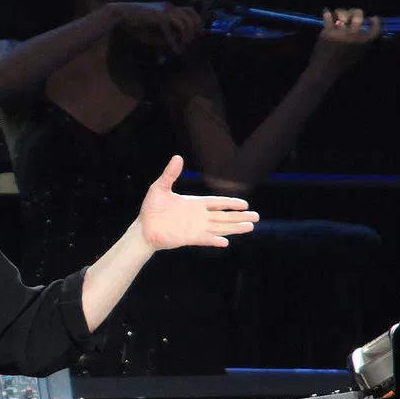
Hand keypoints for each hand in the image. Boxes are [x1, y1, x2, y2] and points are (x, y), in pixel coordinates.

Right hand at [112, 2, 201, 55]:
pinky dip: (174, 43)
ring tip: (180, 49)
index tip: (190, 38)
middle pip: (193, 19)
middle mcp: (171, 7)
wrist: (120, 14)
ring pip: (186, 26)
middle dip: (192, 35)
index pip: (192, 13)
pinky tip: (174, 51)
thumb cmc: (134, 23)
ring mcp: (166, 11)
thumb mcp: (153, 30)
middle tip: (185, 46)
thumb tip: (177, 43)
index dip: (195, 25)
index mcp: (170, 8)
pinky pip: (172, 32)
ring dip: (185, 40)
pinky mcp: (159, 17)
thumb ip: (165, 35)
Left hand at [138, 156, 257, 250]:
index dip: (231, 203)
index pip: (217, 202)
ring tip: (250, 227)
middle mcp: (199, 216)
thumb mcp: (159, 188)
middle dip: (240, 216)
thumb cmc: (151, 209)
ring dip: (235, 227)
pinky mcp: (190, 238)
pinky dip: (215, 240)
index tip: (245, 204)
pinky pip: (206, 239)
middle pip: (224, 216)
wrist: (143, 229)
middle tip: (256, 217)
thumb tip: (177, 157)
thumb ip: (170, 174)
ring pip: (220, 227)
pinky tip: (226, 241)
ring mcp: (196, 228)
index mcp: (195, 203)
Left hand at [311, 8, 380, 71]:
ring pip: (342, 12)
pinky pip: (327, 17)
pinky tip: (326, 12)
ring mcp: (340, 32)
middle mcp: (353, 34)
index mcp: (364, 41)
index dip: (375, 21)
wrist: (324, 69)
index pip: (375, 27)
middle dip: (355, 11)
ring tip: (338, 15)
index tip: (371, 18)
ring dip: (340, 12)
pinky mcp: (327, 31)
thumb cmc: (341, 63)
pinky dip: (326, 13)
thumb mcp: (358, 53)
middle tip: (351, 15)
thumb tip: (367, 28)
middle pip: (357, 14)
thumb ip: (363, 41)